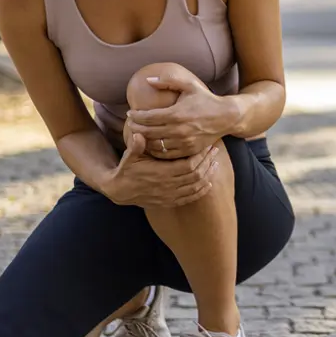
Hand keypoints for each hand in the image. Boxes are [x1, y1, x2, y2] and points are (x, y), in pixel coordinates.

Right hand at [100, 131, 220, 207]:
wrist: (120, 191)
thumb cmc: (127, 169)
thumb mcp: (129, 156)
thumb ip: (135, 146)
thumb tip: (138, 134)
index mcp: (160, 173)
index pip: (188, 165)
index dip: (200, 156)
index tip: (207, 146)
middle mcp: (167, 186)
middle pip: (195, 175)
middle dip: (207, 162)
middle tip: (215, 151)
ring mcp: (169, 196)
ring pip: (195, 187)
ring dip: (208, 175)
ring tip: (215, 164)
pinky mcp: (169, 202)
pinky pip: (190, 198)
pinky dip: (201, 191)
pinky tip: (209, 183)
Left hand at [126, 68, 238, 159]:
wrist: (226, 117)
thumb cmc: (205, 99)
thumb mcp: (189, 85)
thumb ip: (169, 80)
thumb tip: (148, 79)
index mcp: (177, 114)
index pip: (149, 117)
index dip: (136, 116)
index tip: (130, 113)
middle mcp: (179, 130)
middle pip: (148, 132)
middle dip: (135, 128)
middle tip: (130, 124)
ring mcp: (184, 142)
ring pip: (155, 145)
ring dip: (144, 140)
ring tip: (138, 134)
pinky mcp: (188, 150)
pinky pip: (166, 154)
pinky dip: (155, 150)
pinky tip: (151, 144)